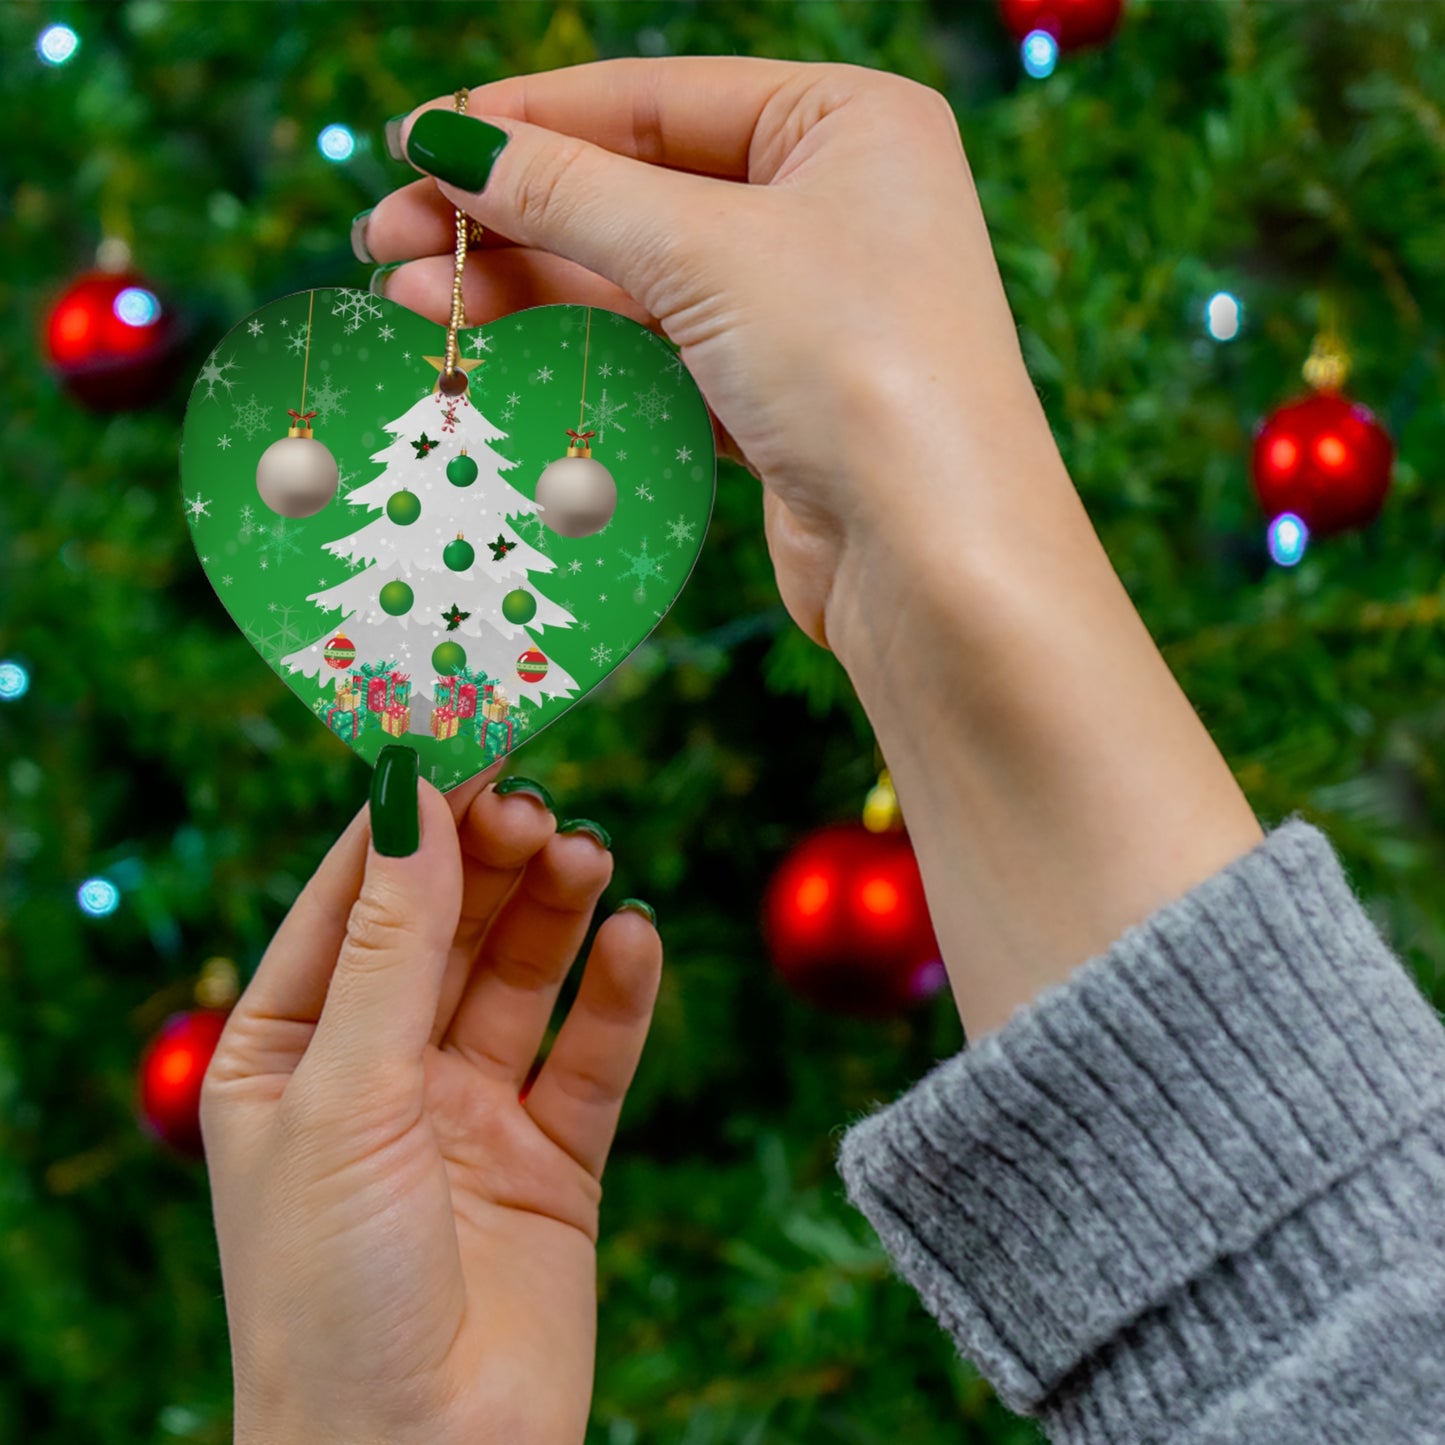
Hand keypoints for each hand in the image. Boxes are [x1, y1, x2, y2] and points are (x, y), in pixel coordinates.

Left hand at [201, 753, 661, 1444]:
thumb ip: (391, 943)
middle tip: (537, 806)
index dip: (409, 816)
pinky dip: (617, 994)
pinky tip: (636, 941)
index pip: (352, 897)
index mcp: (288, 1051)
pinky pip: (592, 1054)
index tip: (466, 734)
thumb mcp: (346, 1095)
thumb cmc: (330, 1294)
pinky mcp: (552, 1158)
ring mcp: (469, 1112)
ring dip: (555, 910)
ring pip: (521, 976)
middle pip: (446, 925)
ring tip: (587, 856)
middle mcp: (379, 1070)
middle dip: (490, 859)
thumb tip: (412, 794)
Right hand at [360, 57, 1054, 654]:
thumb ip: (569, 191)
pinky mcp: (780, 394)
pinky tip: (494, 341)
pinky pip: (661, 346)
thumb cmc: (857, 369)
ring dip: (528, 281)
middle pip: (638, 186)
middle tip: (387, 236)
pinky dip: (580, 342)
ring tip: (411, 295)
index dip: (527, 118)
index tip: (415, 141)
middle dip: (510, 211)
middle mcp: (835, 202)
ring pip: (640, 273)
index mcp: (848, 122)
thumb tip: (447, 141)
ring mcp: (807, 304)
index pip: (656, 98)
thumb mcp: (705, 253)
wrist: (936, 561)